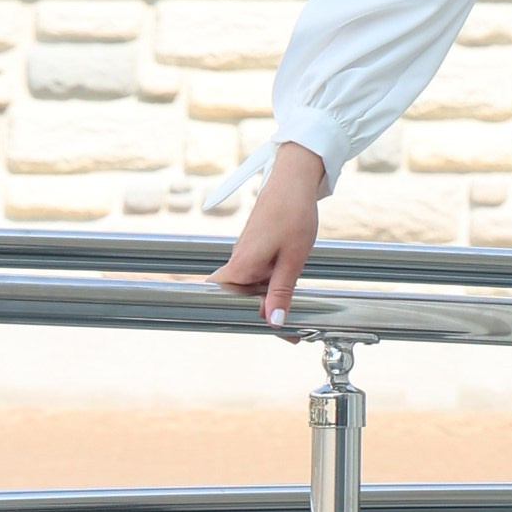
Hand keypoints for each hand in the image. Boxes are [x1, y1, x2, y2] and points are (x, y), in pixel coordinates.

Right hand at [212, 144, 326, 329]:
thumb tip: (274, 322)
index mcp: (240, 267)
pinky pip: (258, 273)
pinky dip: (272, 284)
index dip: (233, 318)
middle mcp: (237, 261)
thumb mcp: (293, 259)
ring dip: (268, 300)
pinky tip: (290, 286)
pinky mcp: (255, 248)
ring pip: (250, 286)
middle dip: (259, 315)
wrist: (294, 179)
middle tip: (289, 332)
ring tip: (295, 315)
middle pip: (237, 298)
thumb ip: (281, 291)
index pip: (216, 299)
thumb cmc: (293, 214)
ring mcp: (246, 254)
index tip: (257, 331)